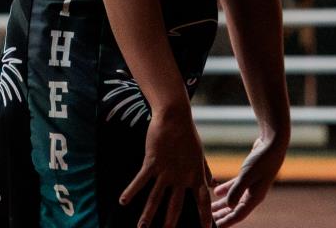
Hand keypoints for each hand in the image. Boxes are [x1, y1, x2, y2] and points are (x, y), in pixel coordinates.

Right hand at [122, 104, 211, 227]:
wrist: (174, 117)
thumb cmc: (188, 135)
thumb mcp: (199, 155)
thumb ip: (204, 170)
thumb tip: (212, 182)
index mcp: (195, 175)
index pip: (202, 200)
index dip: (205, 215)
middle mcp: (181, 177)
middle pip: (176, 205)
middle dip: (171, 222)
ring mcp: (166, 171)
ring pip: (156, 197)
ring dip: (148, 214)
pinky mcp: (152, 162)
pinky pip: (140, 180)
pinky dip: (131, 191)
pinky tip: (123, 201)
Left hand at [212, 131, 286, 225]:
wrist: (273, 144)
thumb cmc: (262, 160)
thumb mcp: (248, 175)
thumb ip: (237, 190)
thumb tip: (229, 205)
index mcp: (255, 197)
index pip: (238, 215)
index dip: (227, 222)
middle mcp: (253, 194)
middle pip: (235, 210)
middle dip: (222, 216)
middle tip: (209, 221)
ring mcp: (251, 186)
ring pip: (234, 199)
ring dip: (222, 205)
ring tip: (210, 210)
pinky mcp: (248, 177)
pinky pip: (235, 187)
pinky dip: (225, 190)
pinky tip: (215, 192)